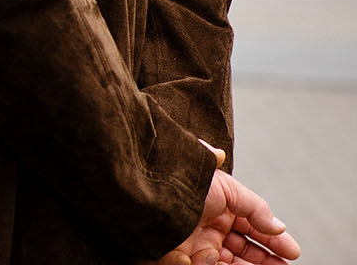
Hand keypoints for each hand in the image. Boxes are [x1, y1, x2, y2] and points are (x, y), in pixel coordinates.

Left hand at [142, 144, 299, 264]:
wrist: (148, 195)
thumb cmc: (184, 184)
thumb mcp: (225, 187)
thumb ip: (255, 206)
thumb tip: (279, 225)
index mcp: (218, 203)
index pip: (251, 223)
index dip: (272, 237)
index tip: (292, 250)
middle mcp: (209, 224)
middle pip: (244, 247)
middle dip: (267, 258)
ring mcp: (198, 243)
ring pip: (233, 261)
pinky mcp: (186, 258)